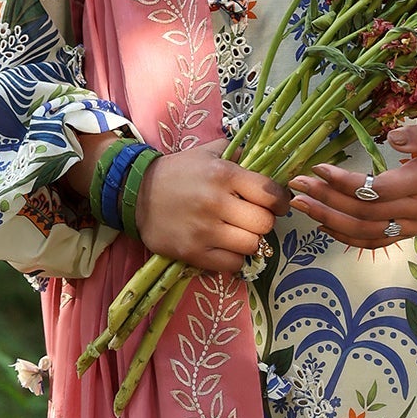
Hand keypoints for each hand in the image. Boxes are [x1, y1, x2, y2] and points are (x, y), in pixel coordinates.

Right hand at [134, 141, 286, 272]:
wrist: (136, 192)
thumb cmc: (178, 172)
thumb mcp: (208, 153)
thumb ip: (239, 153)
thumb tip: (269, 158)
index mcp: (224, 174)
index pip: (270, 193)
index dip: (280, 201)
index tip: (278, 204)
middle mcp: (216, 203)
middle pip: (264, 223)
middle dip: (264, 221)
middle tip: (254, 219)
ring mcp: (204, 231)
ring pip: (251, 246)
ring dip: (249, 241)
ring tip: (239, 233)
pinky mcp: (193, 253)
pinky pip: (232, 264)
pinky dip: (234, 258)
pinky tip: (225, 247)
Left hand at [289, 121, 416, 250]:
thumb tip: (392, 137)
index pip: (379, 190)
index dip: (346, 184)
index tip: (319, 170)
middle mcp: (416, 210)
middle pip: (364, 213)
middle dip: (326, 201)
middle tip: (295, 185)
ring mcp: (412, 226)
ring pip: (365, 232)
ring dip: (328, 220)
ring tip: (299, 205)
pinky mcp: (409, 233)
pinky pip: (374, 242)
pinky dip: (346, 238)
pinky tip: (323, 225)